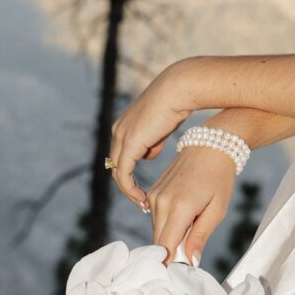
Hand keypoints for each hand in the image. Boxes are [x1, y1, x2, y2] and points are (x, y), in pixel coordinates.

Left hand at [109, 60, 193, 208]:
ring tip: (143, 203)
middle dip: (128, 188)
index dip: (130, 177)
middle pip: (116, 167)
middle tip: (141, 202)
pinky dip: (130, 188)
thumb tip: (148, 155)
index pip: (120, 158)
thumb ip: (152, 143)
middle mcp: (118, 132)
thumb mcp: (161, 129)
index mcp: (123, 127)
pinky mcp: (129, 144)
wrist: (178, 91)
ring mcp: (121, 137)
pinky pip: (124, 173)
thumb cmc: (175, 106)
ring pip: (118, 172)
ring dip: (129, 191)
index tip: (142, 191)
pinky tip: (141, 197)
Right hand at [146, 144, 236, 265]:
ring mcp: (154, 196)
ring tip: (189, 233)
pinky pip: (156, 219)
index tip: (177, 275)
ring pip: (157, 231)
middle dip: (171, 253)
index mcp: (179, 208)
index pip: (166, 247)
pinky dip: (167, 226)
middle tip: (187, 259)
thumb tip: (190, 261)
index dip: (170, 264)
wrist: (210, 146)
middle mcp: (161, 202)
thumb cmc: (219, 179)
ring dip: (170, 238)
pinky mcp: (153, 193)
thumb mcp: (217, 210)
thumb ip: (200, 236)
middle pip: (159, 242)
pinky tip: (183, 220)